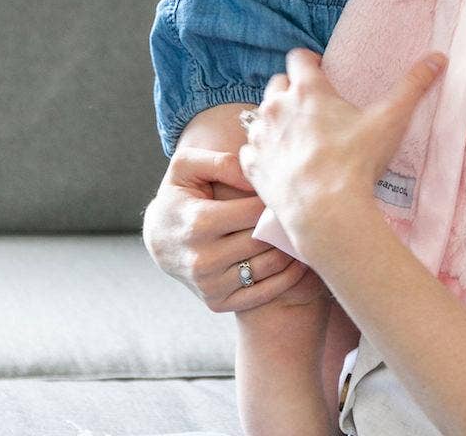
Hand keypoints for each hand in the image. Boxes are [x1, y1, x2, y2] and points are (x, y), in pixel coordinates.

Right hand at [142, 146, 309, 311]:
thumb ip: (222, 162)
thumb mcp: (188, 166)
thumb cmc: (179, 194)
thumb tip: (257, 178)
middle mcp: (203, 259)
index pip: (255, 211)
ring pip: (270, 266)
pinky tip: (298, 258)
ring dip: (291, 249)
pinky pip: (265, 293)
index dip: (274, 199)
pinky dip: (289, 276)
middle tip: (306, 210)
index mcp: (198, 223)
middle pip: (264, 239)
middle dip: (285, 224)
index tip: (288, 190)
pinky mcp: (218, 303)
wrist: (159, 238)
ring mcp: (210, 285)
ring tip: (304, 231)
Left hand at [238, 49, 445, 262]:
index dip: (310, 62)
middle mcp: (276, 105)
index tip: (321, 73)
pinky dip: (262, 153)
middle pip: (278, 84)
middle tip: (314, 110)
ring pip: (261, 116)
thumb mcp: (390, 120)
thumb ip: (413, 86)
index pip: (299, 57)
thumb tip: (439, 57)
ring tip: (298, 139)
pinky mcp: (251, 165)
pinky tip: (281, 163)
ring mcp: (260, 136)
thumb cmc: (357, 162)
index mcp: (307, 89)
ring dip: (276, 121)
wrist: (325, 212)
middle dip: (293, 91)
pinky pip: (250, 150)